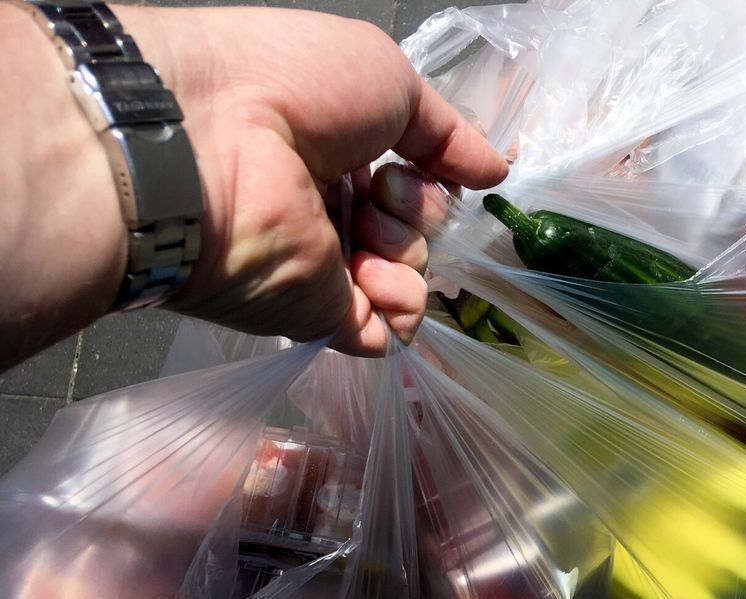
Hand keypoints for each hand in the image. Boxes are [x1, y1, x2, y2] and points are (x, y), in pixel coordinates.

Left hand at [116, 5, 506, 354]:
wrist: (206, 140)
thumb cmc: (290, 85)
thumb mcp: (388, 77)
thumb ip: (448, 131)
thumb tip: (497, 171)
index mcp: (339, 151)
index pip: (415, 180)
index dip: (434, 173)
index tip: (424, 161)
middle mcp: (331, 210)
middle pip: (420, 229)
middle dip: (420, 207)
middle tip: (382, 188)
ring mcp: (325, 268)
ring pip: (413, 279)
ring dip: (408, 250)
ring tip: (367, 228)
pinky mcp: (316, 317)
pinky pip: (389, 332)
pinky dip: (399, 308)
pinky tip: (373, 277)